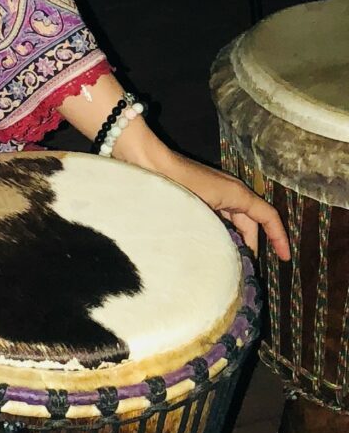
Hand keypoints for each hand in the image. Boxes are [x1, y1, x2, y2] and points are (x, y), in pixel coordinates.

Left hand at [132, 146, 290, 262]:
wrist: (146, 162)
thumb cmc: (176, 184)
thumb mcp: (204, 211)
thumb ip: (223, 231)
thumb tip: (232, 254)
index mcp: (237, 193)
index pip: (268, 216)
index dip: (279, 237)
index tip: (286, 258)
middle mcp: (229, 192)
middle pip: (250, 222)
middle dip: (253, 245)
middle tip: (248, 270)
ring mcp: (213, 193)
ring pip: (233, 221)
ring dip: (235, 240)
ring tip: (231, 264)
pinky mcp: (198, 197)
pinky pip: (218, 218)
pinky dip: (220, 233)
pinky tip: (210, 248)